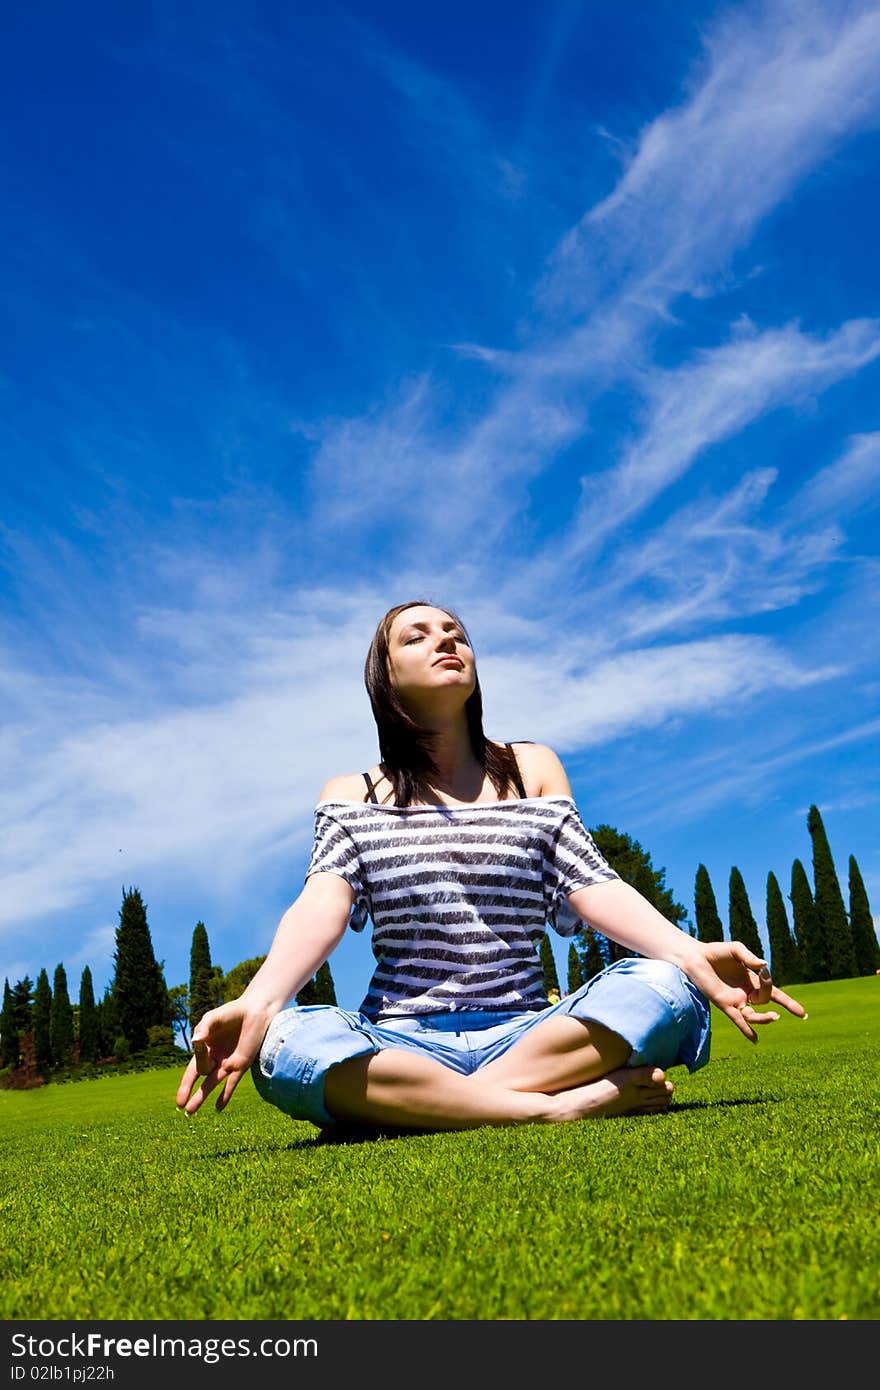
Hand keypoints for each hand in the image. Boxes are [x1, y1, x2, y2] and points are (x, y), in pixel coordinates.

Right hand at [175, 999, 275, 1115]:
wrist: (255, 1011)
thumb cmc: (232, 1013)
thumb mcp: (213, 1018)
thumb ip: (203, 1028)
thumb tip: (195, 1041)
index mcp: (205, 1048)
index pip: (193, 1062)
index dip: (196, 1057)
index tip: (200, 1043)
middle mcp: (215, 1058)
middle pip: (199, 1076)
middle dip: (188, 1090)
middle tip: (179, 1104)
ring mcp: (227, 1063)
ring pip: (211, 1084)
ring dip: (200, 1097)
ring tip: (190, 1112)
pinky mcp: (241, 1065)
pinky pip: (232, 1083)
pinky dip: (225, 1095)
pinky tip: (218, 1108)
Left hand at [683, 940, 806, 1042]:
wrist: (694, 957)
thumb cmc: (715, 952)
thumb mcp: (736, 950)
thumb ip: (750, 957)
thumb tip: (764, 966)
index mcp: (751, 980)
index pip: (774, 993)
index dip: (788, 1003)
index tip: (802, 1013)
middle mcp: (745, 993)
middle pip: (764, 999)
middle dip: (768, 988)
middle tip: (763, 975)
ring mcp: (735, 1000)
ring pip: (753, 1015)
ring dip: (764, 1018)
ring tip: (774, 1016)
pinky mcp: (724, 1003)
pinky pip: (737, 1019)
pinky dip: (746, 1029)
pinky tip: (755, 1039)